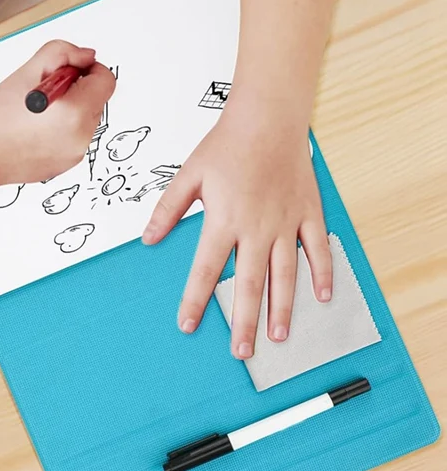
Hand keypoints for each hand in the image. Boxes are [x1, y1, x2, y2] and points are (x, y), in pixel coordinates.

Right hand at [0, 40, 116, 187]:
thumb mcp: (30, 68)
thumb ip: (65, 53)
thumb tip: (86, 57)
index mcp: (76, 111)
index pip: (106, 81)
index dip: (89, 69)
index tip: (70, 70)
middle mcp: (81, 137)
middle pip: (97, 101)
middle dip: (77, 90)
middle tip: (45, 91)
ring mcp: (74, 154)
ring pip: (86, 120)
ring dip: (70, 110)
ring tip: (37, 113)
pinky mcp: (65, 166)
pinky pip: (74, 139)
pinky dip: (61, 130)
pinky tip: (34, 130)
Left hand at [142, 105, 331, 358]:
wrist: (267, 118)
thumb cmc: (226, 145)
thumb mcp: (188, 176)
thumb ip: (168, 210)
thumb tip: (148, 239)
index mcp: (223, 221)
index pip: (205, 271)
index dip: (195, 301)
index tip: (188, 325)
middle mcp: (256, 229)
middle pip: (248, 284)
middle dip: (243, 321)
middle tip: (242, 352)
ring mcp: (286, 223)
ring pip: (285, 275)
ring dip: (282, 308)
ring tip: (278, 337)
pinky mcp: (308, 213)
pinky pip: (318, 249)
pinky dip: (322, 273)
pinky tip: (322, 297)